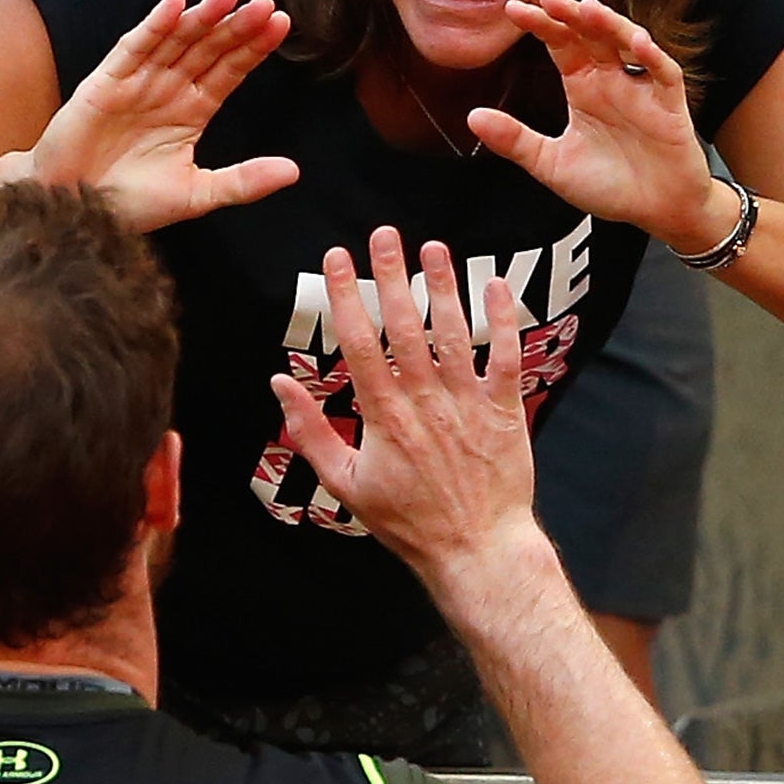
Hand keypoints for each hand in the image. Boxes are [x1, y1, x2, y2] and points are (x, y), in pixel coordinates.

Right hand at [30, 0, 296, 231]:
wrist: (74, 212)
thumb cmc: (129, 204)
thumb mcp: (196, 195)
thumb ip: (244, 181)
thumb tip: (293, 172)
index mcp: (192, 111)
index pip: (229, 70)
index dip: (253, 47)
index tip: (280, 24)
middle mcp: (168, 89)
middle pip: (209, 48)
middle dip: (236, 26)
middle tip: (265, 3)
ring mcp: (138, 81)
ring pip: (177, 40)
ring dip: (202, 16)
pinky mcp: (107, 81)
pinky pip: (134, 47)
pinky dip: (154, 25)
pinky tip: (175, 3)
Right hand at [269, 228, 544, 584]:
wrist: (475, 548)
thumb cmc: (407, 521)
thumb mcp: (344, 482)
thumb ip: (309, 430)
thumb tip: (278, 383)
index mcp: (383, 414)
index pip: (359, 342)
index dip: (347, 296)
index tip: (338, 258)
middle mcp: (425, 400)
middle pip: (405, 326)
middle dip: (392, 275)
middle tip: (384, 235)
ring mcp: (467, 402)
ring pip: (454, 333)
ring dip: (443, 286)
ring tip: (433, 247)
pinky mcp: (504, 410)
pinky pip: (505, 356)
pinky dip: (502, 319)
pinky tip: (496, 282)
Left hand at [469, 0, 719, 245]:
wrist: (656, 211)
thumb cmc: (609, 185)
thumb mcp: (552, 164)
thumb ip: (515, 140)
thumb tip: (471, 117)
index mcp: (583, 87)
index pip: (560, 44)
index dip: (541, 26)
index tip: (512, 10)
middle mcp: (611, 79)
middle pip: (591, 34)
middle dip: (571, 14)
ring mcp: (642, 88)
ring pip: (627, 42)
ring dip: (609, 24)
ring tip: (587, 8)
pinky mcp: (670, 105)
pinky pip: (664, 74)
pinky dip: (652, 57)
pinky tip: (636, 44)